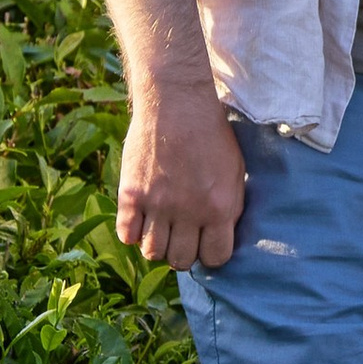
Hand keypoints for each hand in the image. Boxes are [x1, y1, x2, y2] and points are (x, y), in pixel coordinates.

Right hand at [115, 88, 246, 268]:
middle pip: (181, 260)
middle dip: (182, 253)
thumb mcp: (235, 171)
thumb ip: (230, 207)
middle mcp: (188, 212)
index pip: (215, 258)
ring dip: (156, 245)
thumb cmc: (211, 135)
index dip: (210, 254)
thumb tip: (221, 237)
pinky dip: (132, 232)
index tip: (205, 244)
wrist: (177, 103)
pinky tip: (140, 219)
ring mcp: (157, 204)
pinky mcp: (131, 193)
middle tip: (180, 236)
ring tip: (160, 229)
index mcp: (219, 208)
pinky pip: (126, 234)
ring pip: (151, 253)